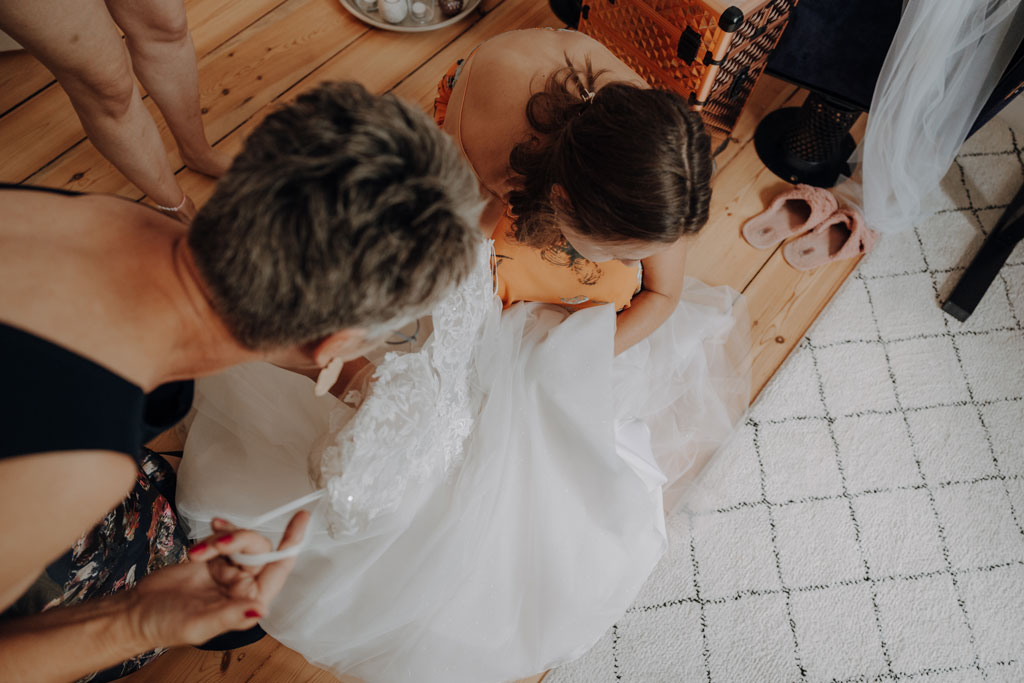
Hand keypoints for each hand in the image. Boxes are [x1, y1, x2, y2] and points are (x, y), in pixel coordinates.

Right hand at [126, 511, 308, 648]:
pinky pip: (223, 537)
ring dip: (223, 538)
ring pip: (241, 540)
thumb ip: (230, 614)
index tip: (302, 519)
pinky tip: (200, 543)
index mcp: (248, 601)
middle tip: (219, 543)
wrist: (135, 612)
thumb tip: (261, 609)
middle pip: (260, 549)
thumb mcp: (198, 624)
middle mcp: (242, 585)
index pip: (279, 570)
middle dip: (241, 540)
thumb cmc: (164, 625)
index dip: (292, 544)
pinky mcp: (211, 558)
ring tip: (197, 552)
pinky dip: (214, 535)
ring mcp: (227, 570)